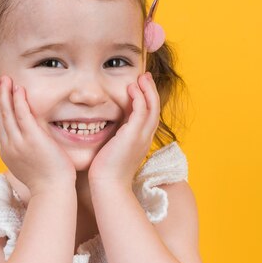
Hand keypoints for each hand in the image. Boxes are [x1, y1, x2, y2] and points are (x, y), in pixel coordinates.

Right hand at [0, 75, 76, 195]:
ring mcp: (18, 142)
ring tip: (4, 79)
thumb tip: (23, 141)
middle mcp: (7, 145)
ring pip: (6, 113)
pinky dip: (18, 100)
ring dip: (4, 94)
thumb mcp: (26, 164)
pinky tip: (18, 89)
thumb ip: (21, 150)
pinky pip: (22, 115)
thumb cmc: (44, 180)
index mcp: (5, 151)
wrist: (52, 191)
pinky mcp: (32, 139)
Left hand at [88, 72, 159, 187]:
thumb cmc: (106, 172)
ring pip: (152, 108)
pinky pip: (141, 111)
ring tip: (141, 77)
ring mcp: (142, 137)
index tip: (140, 87)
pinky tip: (131, 89)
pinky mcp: (133, 136)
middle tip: (145, 76)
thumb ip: (114, 137)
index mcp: (141, 141)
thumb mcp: (113, 150)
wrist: (107, 185)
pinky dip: (139, 98)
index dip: (147, 100)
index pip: (149, 116)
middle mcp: (145, 138)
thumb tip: (107, 128)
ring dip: (147, 90)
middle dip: (151, 91)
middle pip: (155, 109)